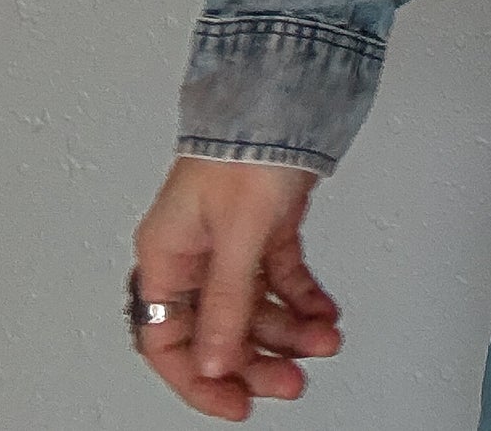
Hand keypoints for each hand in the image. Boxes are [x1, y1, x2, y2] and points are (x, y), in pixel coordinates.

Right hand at [131, 156, 341, 417]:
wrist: (285, 91)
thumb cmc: (247, 144)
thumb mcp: (238, 233)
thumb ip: (227, 302)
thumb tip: (216, 362)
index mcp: (166, 254)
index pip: (168, 341)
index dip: (200, 379)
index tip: (236, 402)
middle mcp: (193, 251)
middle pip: (218, 329)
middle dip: (256, 358)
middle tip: (292, 380)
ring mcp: (229, 239)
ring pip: (255, 306)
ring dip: (290, 329)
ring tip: (324, 339)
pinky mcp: (264, 225)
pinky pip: (280, 277)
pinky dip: (303, 297)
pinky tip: (324, 312)